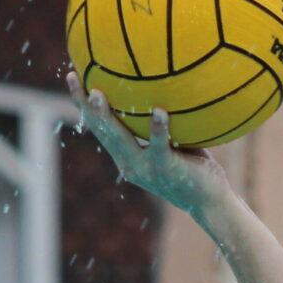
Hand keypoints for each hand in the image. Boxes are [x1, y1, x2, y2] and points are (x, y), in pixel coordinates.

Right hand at [66, 71, 236, 218]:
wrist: (210, 203)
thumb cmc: (195, 169)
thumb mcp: (173, 143)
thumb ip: (161, 124)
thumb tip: (163, 85)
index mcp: (127, 157)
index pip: (100, 128)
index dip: (84, 106)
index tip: (72, 78)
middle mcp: (130, 164)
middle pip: (101, 131)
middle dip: (85, 105)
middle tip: (73, 78)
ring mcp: (145, 168)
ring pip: (119, 138)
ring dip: (106, 115)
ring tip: (96, 93)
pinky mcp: (165, 169)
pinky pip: (159, 145)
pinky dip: (159, 128)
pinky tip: (160, 111)